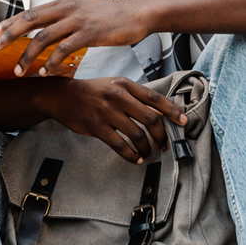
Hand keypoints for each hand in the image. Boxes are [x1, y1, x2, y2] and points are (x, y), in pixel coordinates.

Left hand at [0, 0, 153, 77]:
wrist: (136, 14)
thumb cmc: (108, 16)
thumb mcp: (80, 10)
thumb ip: (61, 18)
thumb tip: (42, 29)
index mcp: (62, 2)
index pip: (30, 12)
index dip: (10, 21)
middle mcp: (66, 8)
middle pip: (30, 21)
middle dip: (9, 35)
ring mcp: (77, 20)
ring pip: (43, 37)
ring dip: (28, 55)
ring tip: (18, 70)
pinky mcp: (89, 33)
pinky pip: (64, 49)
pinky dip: (52, 61)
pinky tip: (45, 72)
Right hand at [42, 76, 186, 164]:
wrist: (62, 96)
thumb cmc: (92, 91)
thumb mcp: (115, 86)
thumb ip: (136, 97)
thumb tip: (161, 113)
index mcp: (125, 85)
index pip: (155, 98)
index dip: (173, 111)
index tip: (183, 122)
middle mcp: (118, 97)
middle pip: (150, 119)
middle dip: (162, 135)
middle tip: (164, 144)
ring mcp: (106, 112)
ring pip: (137, 135)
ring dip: (147, 148)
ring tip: (148, 153)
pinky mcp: (96, 127)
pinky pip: (120, 145)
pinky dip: (131, 155)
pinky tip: (136, 159)